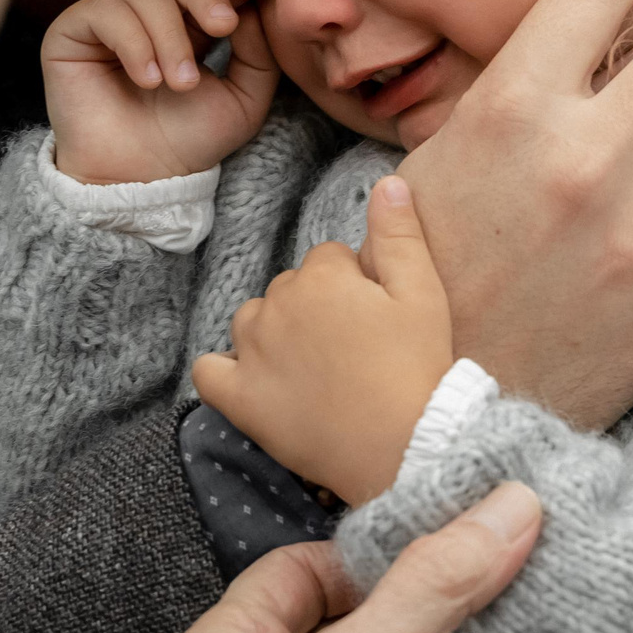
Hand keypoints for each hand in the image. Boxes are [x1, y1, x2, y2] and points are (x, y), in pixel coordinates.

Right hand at [44, 0, 277, 183]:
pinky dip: (133, 41)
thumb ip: (257, 51)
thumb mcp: (244, 99)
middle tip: (222, 27)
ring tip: (179, 83)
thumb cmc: (189, 142)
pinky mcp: (70, 32)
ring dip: (169, 34)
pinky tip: (146, 79)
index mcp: (185, 20)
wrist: (142, 180)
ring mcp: (106, 19)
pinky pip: (103, 11)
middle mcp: (143, 13)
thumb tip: (252, 2)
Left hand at [192, 176, 451, 503]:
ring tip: (315, 368)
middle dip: (315, 308)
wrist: (405, 450)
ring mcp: (251, 352)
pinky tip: (253, 381)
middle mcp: (276, 305)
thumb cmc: (419, 370)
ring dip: (274, 334)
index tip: (376, 319)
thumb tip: (387, 182)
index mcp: (321, 275)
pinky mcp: (239, 398)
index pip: (329, 259)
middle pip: (290, 288)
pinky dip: (223, 371)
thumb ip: (400, 234)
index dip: (356, 286)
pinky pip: (208, 370)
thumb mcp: (424, 294)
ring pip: (252, 321)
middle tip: (352, 350)